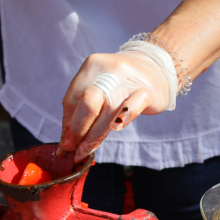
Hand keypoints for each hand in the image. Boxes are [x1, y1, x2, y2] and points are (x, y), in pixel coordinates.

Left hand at [60, 43, 176, 160]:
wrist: (154, 67)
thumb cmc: (121, 83)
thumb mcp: (99, 87)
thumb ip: (83, 108)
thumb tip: (67, 139)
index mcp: (92, 67)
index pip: (72, 100)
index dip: (67, 125)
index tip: (66, 143)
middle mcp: (108, 71)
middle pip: (87, 103)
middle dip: (77, 130)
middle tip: (74, 149)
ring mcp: (128, 81)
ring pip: (108, 110)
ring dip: (94, 136)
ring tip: (86, 151)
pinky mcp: (147, 91)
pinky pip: (134, 105)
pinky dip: (124, 117)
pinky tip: (116, 128)